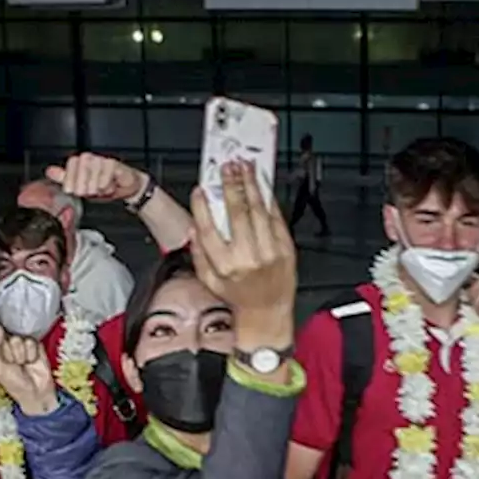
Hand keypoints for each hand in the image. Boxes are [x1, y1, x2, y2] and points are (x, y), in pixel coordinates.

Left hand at [0, 324, 56, 415]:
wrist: (37, 391)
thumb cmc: (14, 383)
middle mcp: (0, 346)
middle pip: (0, 336)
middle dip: (6, 352)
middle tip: (11, 364)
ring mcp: (16, 343)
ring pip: (16, 339)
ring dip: (20, 355)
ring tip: (22, 364)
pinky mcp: (30, 343)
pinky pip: (29, 341)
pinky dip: (31, 354)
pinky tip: (31, 361)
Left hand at [46, 153, 144, 202]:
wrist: (125, 188)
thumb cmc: (102, 188)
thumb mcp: (80, 188)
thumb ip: (65, 179)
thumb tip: (49, 171)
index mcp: (78, 163)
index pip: (70, 165)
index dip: (71, 180)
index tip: (74, 191)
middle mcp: (89, 158)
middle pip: (80, 168)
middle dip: (84, 185)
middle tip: (89, 192)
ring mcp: (101, 159)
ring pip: (93, 172)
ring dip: (96, 186)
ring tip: (100, 189)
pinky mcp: (113, 163)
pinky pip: (105, 173)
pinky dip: (106, 183)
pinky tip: (108, 186)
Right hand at [189, 161, 295, 345]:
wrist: (268, 311)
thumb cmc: (239, 296)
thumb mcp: (209, 282)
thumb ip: (199, 255)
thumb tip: (193, 230)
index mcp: (225, 267)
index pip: (209, 231)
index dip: (203, 208)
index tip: (200, 191)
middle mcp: (247, 258)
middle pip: (237, 213)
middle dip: (231, 186)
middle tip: (228, 167)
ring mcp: (269, 252)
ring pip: (258, 211)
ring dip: (251, 186)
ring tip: (245, 168)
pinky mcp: (286, 248)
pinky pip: (276, 219)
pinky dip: (269, 200)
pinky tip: (262, 186)